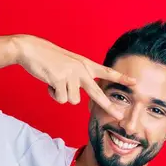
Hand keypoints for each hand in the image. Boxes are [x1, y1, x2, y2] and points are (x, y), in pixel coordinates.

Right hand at [12, 34, 135, 119]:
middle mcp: (81, 70)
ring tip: (55, 81)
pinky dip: (53, 95)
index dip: (121, 78)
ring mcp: (71, 75)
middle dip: (108, 106)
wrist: (31, 49)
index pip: (106, 72)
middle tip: (120, 116)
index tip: (135, 83)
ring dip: (62, 95)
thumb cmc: (48, 58)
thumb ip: (78, 76)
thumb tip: (79, 95)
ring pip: (72, 101)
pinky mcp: (60, 80)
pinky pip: (60, 99)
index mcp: (85, 65)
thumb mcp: (68, 64)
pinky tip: (49, 82)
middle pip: (97, 93)